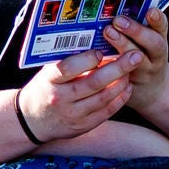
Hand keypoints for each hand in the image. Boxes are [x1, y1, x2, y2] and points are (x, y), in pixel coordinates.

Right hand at [17, 42, 134, 142]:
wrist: (32, 120)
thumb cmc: (44, 88)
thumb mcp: (48, 72)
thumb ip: (68, 61)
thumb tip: (97, 42)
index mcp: (50, 80)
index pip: (68, 68)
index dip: (87, 59)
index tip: (101, 51)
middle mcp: (61, 98)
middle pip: (93, 83)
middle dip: (118, 68)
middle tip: (135, 56)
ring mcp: (73, 114)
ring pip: (104, 98)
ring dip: (122, 82)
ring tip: (131, 69)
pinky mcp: (83, 126)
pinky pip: (107, 111)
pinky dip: (120, 98)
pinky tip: (127, 86)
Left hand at [105, 6, 168, 118]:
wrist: (151, 90)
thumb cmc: (143, 56)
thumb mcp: (146, 41)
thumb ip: (135, 26)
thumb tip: (112, 1)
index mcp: (159, 39)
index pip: (162, 27)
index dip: (157, 19)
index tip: (150, 10)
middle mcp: (156, 56)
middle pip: (153, 44)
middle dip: (136, 31)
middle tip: (118, 20)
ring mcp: (146, 72)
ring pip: (137, 61)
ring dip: (122, 46)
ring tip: (108, 32)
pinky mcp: (131, 85)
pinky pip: (122, 77)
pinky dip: (110, 67)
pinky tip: (98, 57)